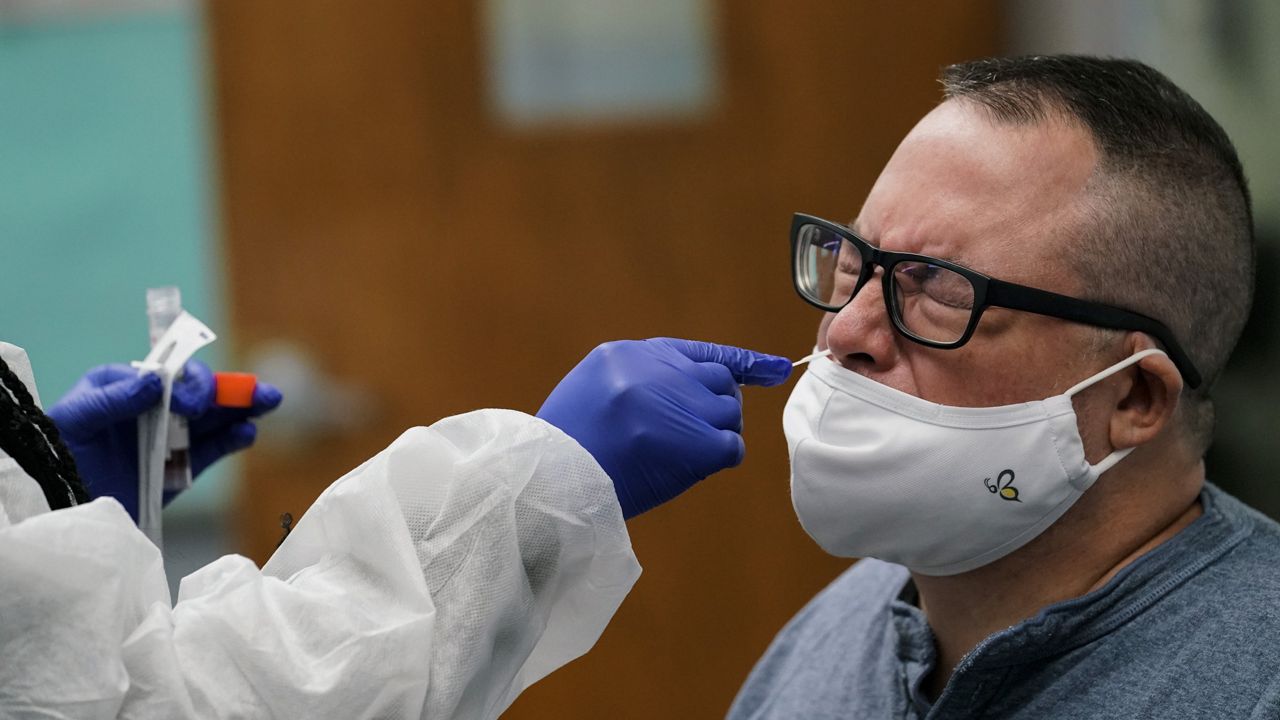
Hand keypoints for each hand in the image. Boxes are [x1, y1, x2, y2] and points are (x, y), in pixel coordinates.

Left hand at [48, 360, 282, 519]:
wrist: (56, 504)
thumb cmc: (55, 455)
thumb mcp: (76, 420)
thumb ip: (115, 399)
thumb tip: (158, 381)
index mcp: (126, 387)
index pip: (169, 374)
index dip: (190, 383)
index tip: (194, 404)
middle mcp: (152, 409)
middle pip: (199, 394)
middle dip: (229, 391)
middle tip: (257, 394)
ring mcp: (166, 440)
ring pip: (212, 420)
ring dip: (241, 410)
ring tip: (269, 402)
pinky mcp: (176, 471)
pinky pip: (208, 453)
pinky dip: (230, 442)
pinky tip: (246, 433)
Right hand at [537, 338, 790, 518]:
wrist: (556, 481)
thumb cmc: (569, 446)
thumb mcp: (593, 389)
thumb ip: (637, 381)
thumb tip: (685, 390)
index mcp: (630, 354)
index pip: (699, 353)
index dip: (742, 362)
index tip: (777, 369)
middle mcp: (662, 371)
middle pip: (719, 383)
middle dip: (710, 409)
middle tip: (681, 437)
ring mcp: (685, 404)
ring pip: (728, 414)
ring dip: (710, 436)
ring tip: (671, 454)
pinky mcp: (702, 442)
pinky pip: (731, 446)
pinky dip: (717, 459)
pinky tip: (685, 466)